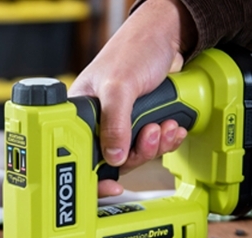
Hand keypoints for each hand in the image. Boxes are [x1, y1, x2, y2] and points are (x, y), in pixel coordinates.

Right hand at [68, 0, 195, 196]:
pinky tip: (172, 126)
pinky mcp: (142, 125)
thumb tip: (113, 156)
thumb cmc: (133, 49)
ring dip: (155, 146)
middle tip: (148, 135)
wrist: (166, 37)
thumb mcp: (119, 85)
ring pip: (136, 155)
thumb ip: (115, 121)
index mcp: (80, 113)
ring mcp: (122, 126)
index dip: (92, 176)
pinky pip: (153, 146)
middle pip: (113, 160)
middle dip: (137, 153)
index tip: (109, 186)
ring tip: (163, 125)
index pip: (79, 153)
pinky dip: (166, 140)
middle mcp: (99, 123)